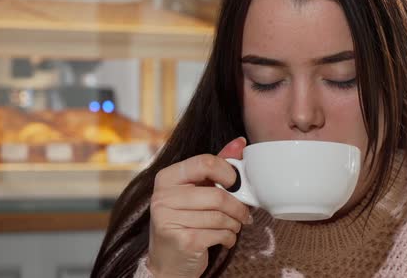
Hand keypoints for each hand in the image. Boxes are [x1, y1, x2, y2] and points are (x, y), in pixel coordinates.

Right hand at [147, 137, 251, 277]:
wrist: (168, 263)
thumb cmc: (185, 222)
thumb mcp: (196, 191)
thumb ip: (215, 166)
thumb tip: (240, 142)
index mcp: (166, 178)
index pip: (204, 162)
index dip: (228, 172)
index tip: (236, 183)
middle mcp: (163, 197)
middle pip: (217, 194)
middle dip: (237, 207)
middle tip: (243, 214)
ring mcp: (170, 220)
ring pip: (220, 216)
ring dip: (234, 224)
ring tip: (233, 226)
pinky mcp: (182, 240)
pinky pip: (219, 234)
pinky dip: (229, 238)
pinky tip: (224, 239)